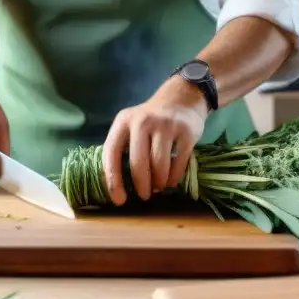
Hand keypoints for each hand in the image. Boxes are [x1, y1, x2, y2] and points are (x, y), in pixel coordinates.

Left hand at [102, 84, 206, 204]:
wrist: (180, 99)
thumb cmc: (150, 121)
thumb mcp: (130, 126)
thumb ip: (123, 148)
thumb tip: (118, 185)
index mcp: (123, 122)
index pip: (112, 153)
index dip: (113, 180)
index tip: (119, 200)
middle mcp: (142, 121)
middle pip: (138, 163)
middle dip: (141, 185)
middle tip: (144, 196)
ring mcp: (166, 125)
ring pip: (159, 165)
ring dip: (159, 183)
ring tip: (158, 187)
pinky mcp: (186, 131)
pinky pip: (179, 162)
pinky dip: (174, 177)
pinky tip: (171, 181)